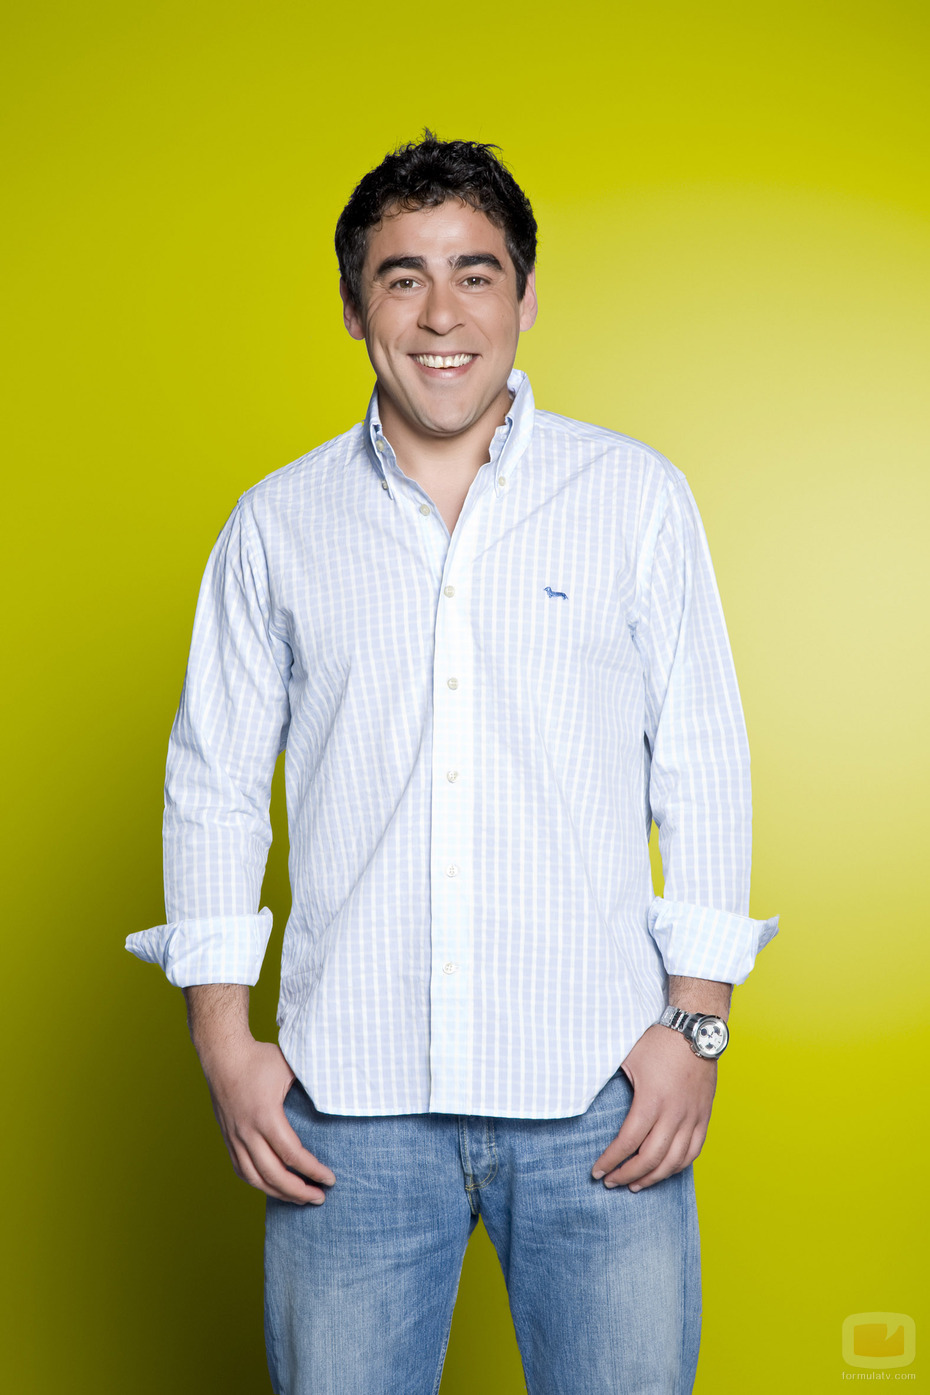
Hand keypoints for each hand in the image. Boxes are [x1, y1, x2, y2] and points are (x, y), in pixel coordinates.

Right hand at [200, 1036, 335, 1204]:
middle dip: (299, 1191)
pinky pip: (241, 1170)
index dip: (313, 1171)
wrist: (223, 1054)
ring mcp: (234, 1137)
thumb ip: (311, 1087)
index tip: (330, 1179)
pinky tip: (273, 1186)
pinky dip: (259, 1183)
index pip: (292, 1155)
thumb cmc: (259, 1059)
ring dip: (279, 1193)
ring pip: (255, 1178)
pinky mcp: (227, 1138)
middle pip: (274, 1175)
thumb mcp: (291, 1068)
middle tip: (319, 1198)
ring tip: (299, 1198)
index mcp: (266, 1116)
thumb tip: (337, 1100)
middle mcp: (247, 1132)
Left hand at [591, 1025, 716, 1191]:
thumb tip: (586, 1097)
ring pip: (673, 1161)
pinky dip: (677, 1167)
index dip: (611, 1161)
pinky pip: (693, 1152)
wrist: (696, 1031)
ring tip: (634, 1184)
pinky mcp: (703, 1117)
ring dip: (652, 1178)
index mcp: (651, 1100)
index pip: (628, 1142)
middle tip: (611, 1182)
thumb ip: (610, 1083)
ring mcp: (692, 1117)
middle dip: (627, 1175)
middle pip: (650, 1159)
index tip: (597, 1171)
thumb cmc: (658, 1042)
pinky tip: (663, 1171)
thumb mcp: (627, 1058)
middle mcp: (674, 1114)